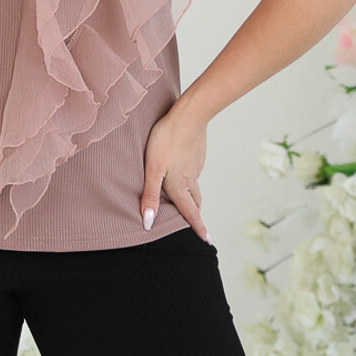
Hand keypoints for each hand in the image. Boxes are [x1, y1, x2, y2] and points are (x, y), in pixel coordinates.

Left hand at [141, 106, 210, 242]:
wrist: (189, 115)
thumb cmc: (167, 140)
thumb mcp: (153, 169)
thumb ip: (150, 195)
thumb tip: (148, 222)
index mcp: (179, 185)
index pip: (189, 212)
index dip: (197, 227)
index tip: (206, 240)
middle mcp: (190, 178)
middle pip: (194, 201)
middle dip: (196, 214)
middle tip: (198, 225)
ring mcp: (196, 165)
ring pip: (195, 186)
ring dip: (194, 197)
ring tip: (191, 202)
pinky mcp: (198, 153)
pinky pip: (195, 171)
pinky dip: (192, 179)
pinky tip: (185, 172)